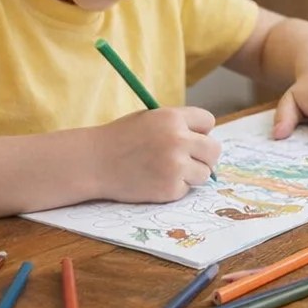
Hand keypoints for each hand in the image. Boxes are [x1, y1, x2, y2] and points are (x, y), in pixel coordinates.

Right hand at [94, 107, 219, 202]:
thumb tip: (208, 139)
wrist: (92, 163)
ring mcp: (175, 165)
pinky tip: (154, 181)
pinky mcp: (170, 188)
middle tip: (189, 160)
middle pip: (214, 150)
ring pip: (204, 173)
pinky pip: (187, 189)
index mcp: (173, 118)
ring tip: (165, 170)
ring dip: (191, 174)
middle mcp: (178, 140)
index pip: (208, 121)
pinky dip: (174, 188)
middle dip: (205, 156)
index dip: (201, 130)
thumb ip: (178, 125)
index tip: (192, 137)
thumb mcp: (150, 119)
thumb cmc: (120, 140)